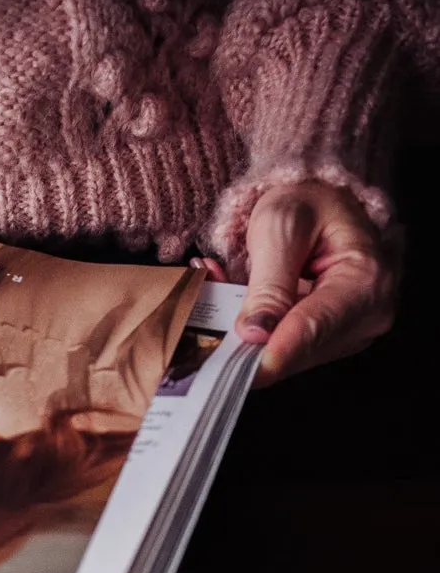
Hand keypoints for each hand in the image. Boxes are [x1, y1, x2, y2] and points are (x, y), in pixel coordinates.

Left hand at [230, 178, 397, 387]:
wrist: (321, 199)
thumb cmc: (307, 201)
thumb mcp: (282, 226)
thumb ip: (269, 282)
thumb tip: (255, 334)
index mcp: (367, 281)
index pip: (314, 329)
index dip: (272, 354)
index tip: (236, 372)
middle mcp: (367, 315)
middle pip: (299, 352)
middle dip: (247, 343)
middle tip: (205, 318)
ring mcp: (350, 333)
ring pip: (285, 356)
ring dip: (245, 335)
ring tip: (221, 291)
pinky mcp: (328, 340)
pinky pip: (283, 349)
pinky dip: (254, 332)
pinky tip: (235, 304)